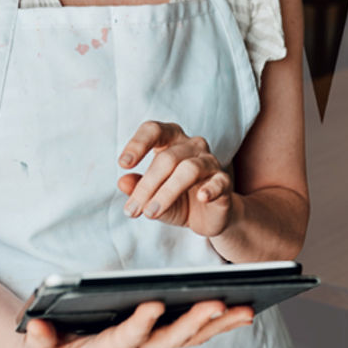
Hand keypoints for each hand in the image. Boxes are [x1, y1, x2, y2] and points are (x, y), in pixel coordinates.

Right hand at [16, 299, 254, 347]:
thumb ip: (38, 340)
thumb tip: (35, 326)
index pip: (125, 337)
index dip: (138, 324)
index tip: (153, 305)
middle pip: (169, 339)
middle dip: (194, 321)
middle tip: (218, 303)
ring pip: (189, 337)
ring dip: (218, 324)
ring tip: (246, 308)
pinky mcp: (160, 341)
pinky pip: (193, 334)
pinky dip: (218, 324)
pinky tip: (242, 312)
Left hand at [118, 121, 236, 237]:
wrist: (209, 217)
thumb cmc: (178, 200)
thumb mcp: (152, 196)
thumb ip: (138, 188)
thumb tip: (122, 182)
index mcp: (171, 141)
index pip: (154, 130)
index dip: (138, 143)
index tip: (123, 163)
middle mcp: (192, 146)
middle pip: (167, 158)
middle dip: (146, 186)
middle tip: (132, 210)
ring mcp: (210, 162)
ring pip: (189, 169)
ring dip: (166, 193)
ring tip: (151, 213)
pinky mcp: (224, 182)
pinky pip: (218, 182)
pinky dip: (210, 188)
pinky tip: (201, 197)